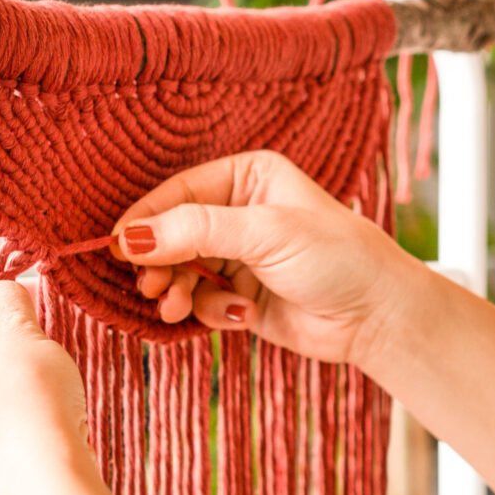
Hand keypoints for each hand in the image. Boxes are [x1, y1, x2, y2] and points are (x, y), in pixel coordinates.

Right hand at [113, 150, 417, 366]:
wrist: (377, 316)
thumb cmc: (336, 257)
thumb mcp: (264, 233)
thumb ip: (195, 232)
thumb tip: (130, 236)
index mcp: (248, 177)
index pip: (179, 192)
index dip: (146, 220)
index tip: (118, 246)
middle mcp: (240, 213)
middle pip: (174, 234)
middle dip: (161, 263)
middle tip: (152, 287)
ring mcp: (240, 256)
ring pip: (184, 271)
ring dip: (178, 292)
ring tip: (175, 310)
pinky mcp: (242, 295)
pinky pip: (204, 301)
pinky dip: (211, 311)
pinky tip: (239, 317)